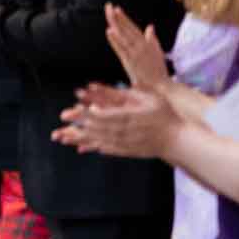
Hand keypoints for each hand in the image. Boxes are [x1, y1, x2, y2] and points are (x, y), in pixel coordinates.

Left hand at [56, 84, 178, 158]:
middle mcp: (125, 131)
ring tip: (64, 137)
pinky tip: (82, 147)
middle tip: (61, 124)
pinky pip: (107, 149)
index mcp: (129, 116)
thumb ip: (120, 93)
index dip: (83, 114)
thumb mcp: (145, 97)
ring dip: (80, 139)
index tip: (69, 112)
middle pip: (96, 128)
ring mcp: (125, 143)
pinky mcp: (127, 151)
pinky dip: (93, 147)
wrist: (177, 139)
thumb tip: (96, 87)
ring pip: (98, 140)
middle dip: (76, 126)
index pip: (100, 114)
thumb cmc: (163, 114)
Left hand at [106, 4, 169, 92]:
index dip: (124, 19)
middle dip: (118, 17)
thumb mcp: (157, 52)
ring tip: (110, 14)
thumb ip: (152, 39)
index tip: (116, 9)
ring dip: (117, 24)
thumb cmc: (158, 71)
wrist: (161, 87)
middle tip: (109, 6)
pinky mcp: (131, 62)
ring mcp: (136, 53)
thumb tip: (150, 26)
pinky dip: (115, 40)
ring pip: (124, 36)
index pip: (132, 28)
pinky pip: (121, 48)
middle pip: (127, 29)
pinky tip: (109, 32)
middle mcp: (141, 46)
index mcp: (146, 43)